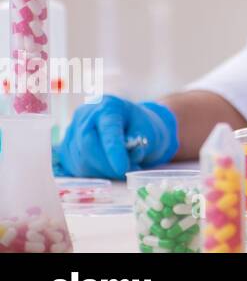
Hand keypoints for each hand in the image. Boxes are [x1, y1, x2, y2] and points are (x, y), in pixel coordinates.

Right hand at [56, 96, 177, 178]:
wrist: (127, 123)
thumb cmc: (139, 126)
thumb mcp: (148, 130)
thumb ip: (139, 144)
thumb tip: (129, 158)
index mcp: (109, 106)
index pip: (108, 129)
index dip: (114, 150)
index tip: (122, 168)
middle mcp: (85, 115)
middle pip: (88, 145)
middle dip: (107, 165)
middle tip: (125, 172)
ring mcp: (72, 131)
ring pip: (81, 160)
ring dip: (102, 172)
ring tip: (120, 170)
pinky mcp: (66, 148)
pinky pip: (76, 168)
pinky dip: (93, 174)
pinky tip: (107, 169)